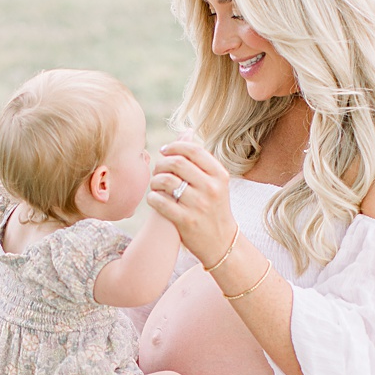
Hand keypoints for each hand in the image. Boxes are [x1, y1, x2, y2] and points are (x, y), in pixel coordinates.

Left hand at [148, 140, 237, 265]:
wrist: (221, 242)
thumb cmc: (214, 208)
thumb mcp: (215, 183)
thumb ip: (200, 159)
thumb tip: (187, 132)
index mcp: (219, 175)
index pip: (192, 150)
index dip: (174, 147)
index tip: (164, 151)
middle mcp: (211, 188)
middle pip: (177, 163)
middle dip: (161, 163)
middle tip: (157, 170)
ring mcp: (199, 205)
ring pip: (166, 181)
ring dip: (154, 180)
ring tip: (155, 185)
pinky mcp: (186, 221)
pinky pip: (160, 201)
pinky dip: (152, 198)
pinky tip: (155, 199)